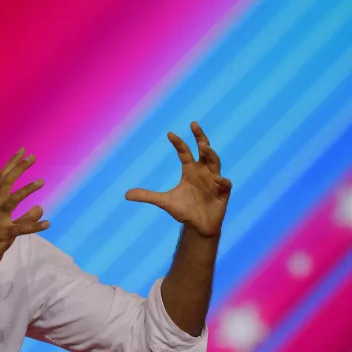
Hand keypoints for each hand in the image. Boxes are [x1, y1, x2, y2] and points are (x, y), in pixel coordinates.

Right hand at [0, 148, 49, 273]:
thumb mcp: (11, 228)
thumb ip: (26, 218)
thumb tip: (40, 208)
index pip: (3, 179)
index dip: (12, 164)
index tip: (23, 152)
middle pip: (5, 183)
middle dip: (18, 169)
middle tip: (32, 157)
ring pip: (11, 200)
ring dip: (26, 190)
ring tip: (41, 181)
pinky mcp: (3, 234)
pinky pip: (20, 228)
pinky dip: (34, 225)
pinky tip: (47, 223)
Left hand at [125, 122, 231, 237]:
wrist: (198, 227)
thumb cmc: (184, 211)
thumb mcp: (164, 202)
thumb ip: (147, 196)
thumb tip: (126, 194)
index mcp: (190, 171)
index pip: (185, 152)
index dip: (178, 143)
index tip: (169, 134)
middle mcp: (203, 172)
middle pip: (204, 150)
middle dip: (200, 137)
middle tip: (193, 125)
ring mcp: (214, 181)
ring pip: (215, 163)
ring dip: (211, 154)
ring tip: (204, 146)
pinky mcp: (223, 193)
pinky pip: (225, 184)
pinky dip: (222, 181)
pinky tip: (217, 179)